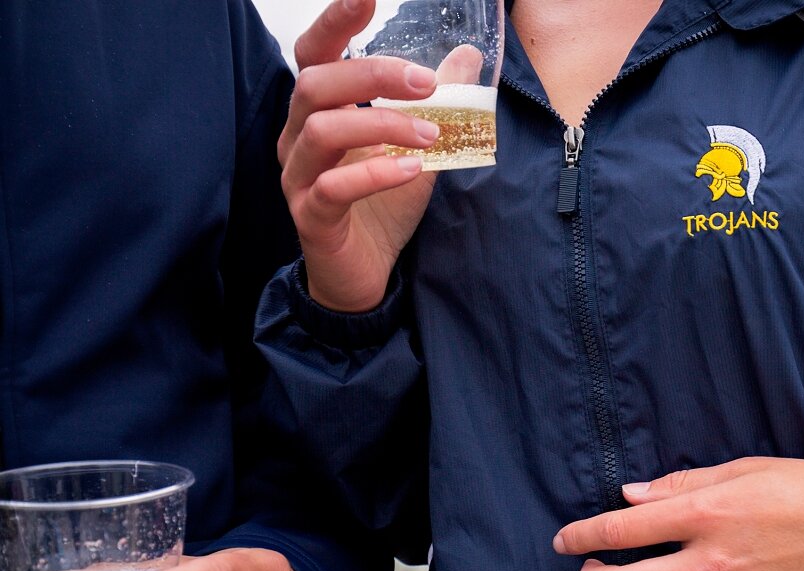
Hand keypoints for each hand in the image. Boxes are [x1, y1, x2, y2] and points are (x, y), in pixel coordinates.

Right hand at [279, 0, 481, 311]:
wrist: (366, 274)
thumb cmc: (383, 205)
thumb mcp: (420, 146)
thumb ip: (438, 103)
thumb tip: (467, 55)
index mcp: (320, 112)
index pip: (314, 54)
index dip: (334, 21)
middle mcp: (298, 138)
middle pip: (315, 84)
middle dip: (373, 74)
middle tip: (428, 84)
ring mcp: (298, 177)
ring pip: (321, 130)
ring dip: (382, 124)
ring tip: (431, 134)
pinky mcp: (312, 217)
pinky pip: (332, 188)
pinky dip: (374, 173)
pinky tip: (412, 170)